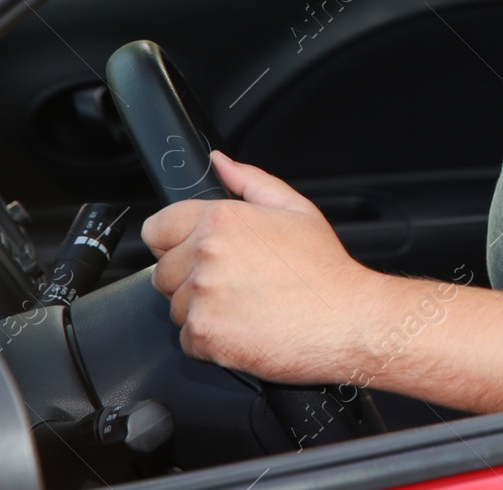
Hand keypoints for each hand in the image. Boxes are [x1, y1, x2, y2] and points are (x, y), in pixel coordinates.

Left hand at [142, 151, 387, 385]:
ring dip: (201, 310)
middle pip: (164, 272)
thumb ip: (250, 181)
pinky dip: (210, 340)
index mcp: (223, 220)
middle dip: (191, 279)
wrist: (345, 320)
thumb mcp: (296, 209)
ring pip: (175, 307)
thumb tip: (219, 162)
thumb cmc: (324, 269)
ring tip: (245, 306)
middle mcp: (206, 255)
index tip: (198, 253)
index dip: (175, 241)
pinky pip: (187, 339)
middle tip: (237, 283)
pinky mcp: (204, 334)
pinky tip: (244, 328)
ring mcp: (202, 297)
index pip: (157, 228)